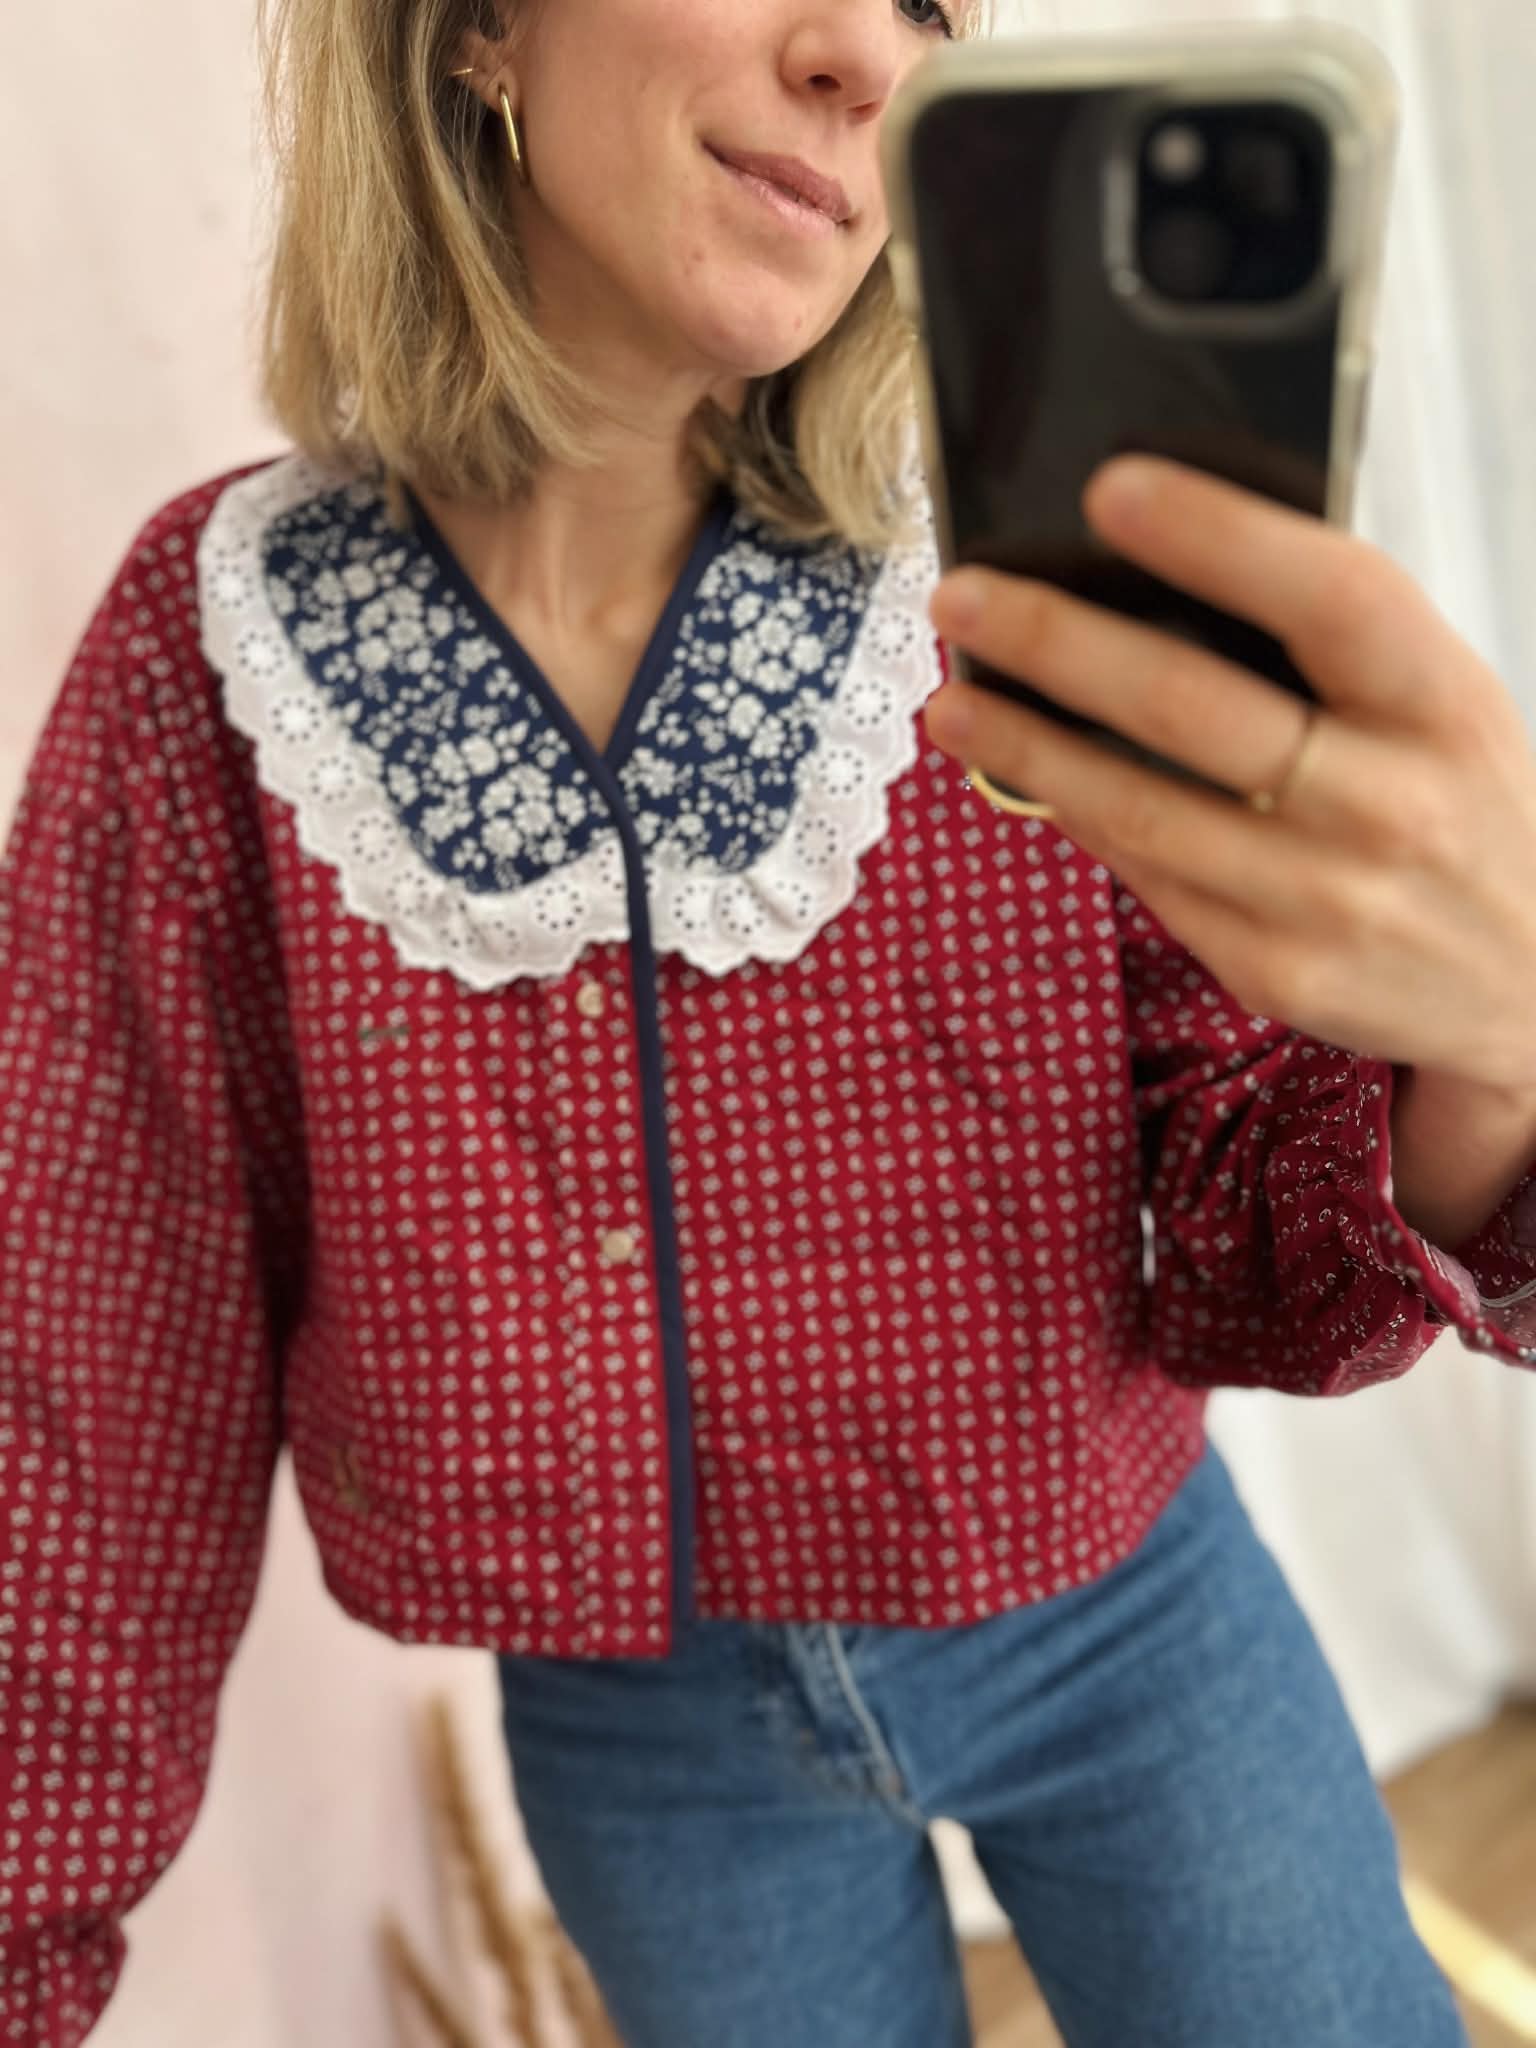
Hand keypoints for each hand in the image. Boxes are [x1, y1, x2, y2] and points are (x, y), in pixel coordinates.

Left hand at [924, 456, 1535, 1093]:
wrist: (1534, 983)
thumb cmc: (1462, 807)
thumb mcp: (1444, 705)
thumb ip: (1336, 646)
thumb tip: (1161, 568)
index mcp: (1443, 702)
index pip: (1328, 596)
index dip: (1216, 537)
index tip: (1108, 489)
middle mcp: (1391, 802)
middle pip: (1194, 707)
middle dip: (1057, 645)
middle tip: (961, 598)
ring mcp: (1329, 899)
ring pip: (1144, 809)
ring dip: (1028, 750)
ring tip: (952, 706)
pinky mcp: (1277, 972)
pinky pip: (1152, 880)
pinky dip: (1081, 821)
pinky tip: (1027, 780)